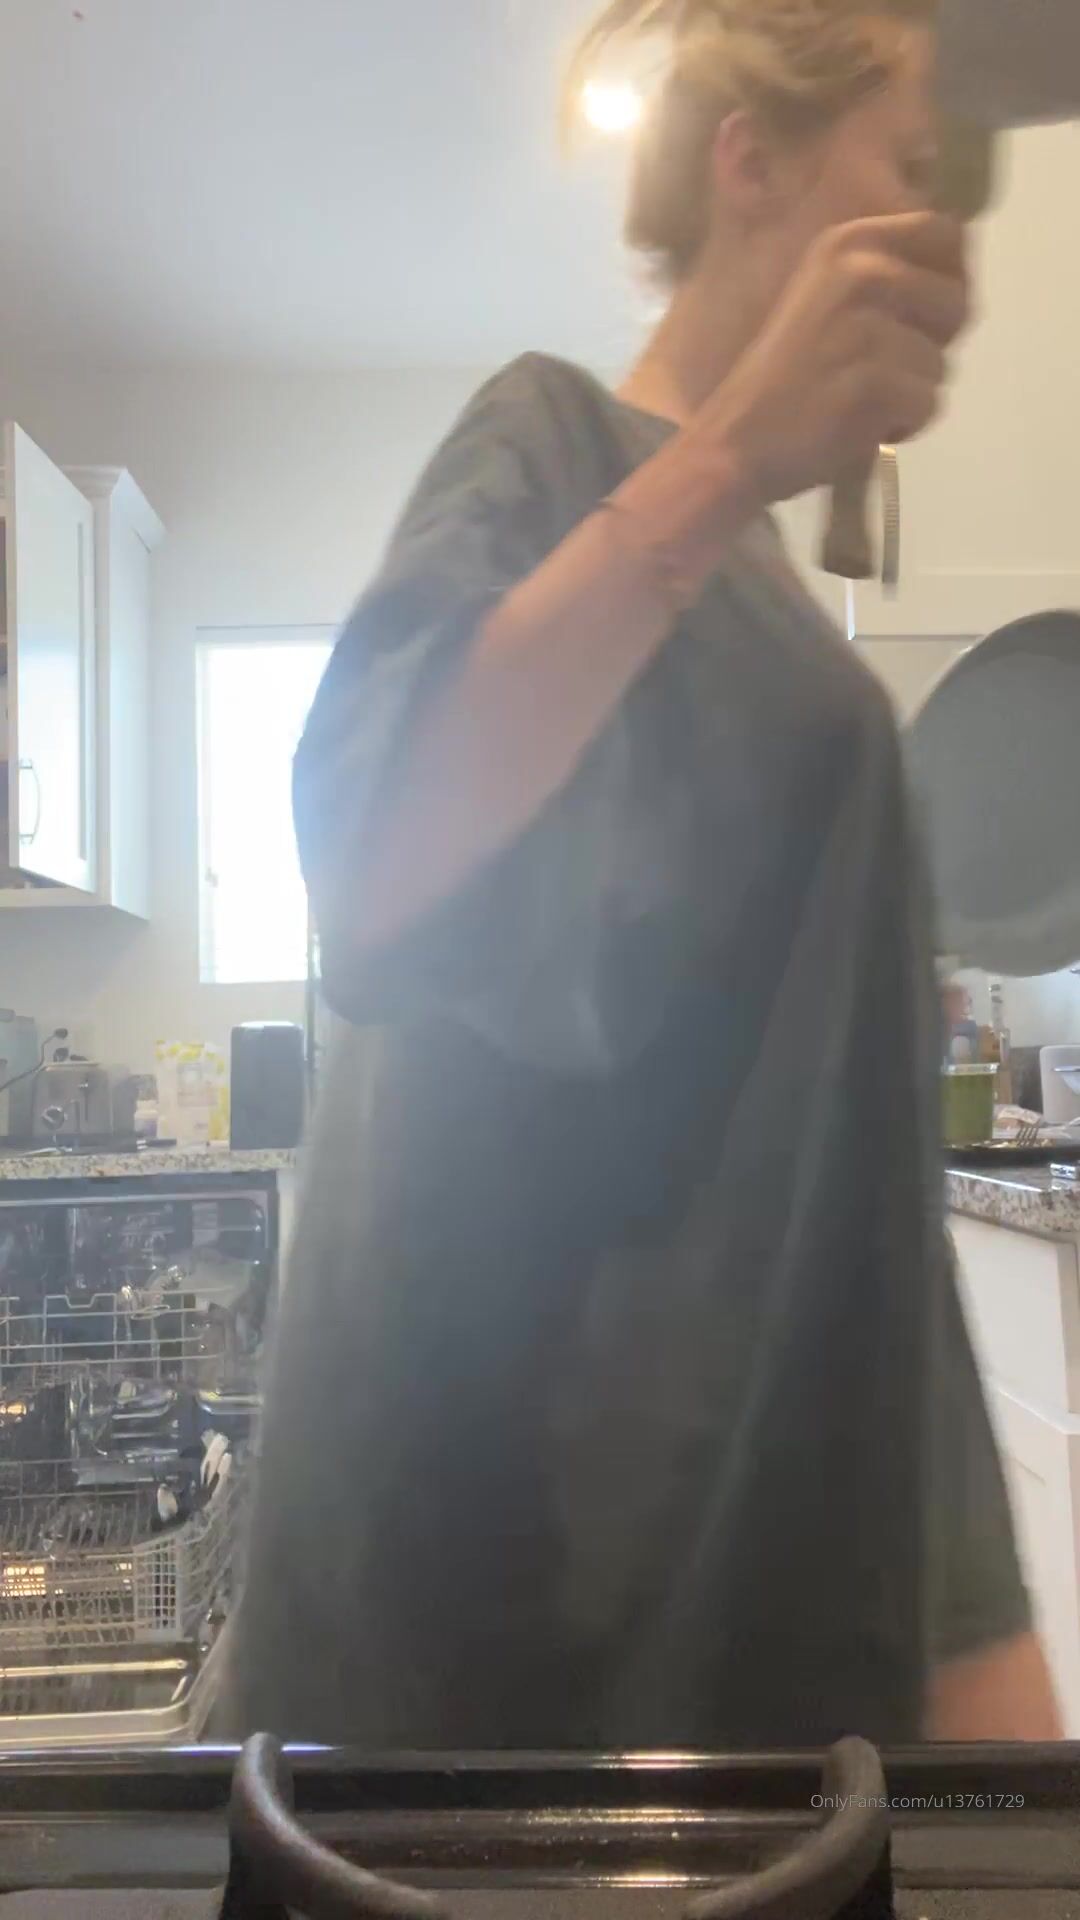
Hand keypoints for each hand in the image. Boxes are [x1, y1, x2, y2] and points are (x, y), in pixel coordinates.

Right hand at [702, 212, 970, 507]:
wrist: (737, 439)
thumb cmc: (789, 373)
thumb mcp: (830, 293)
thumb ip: (887, 274)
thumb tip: (959, 276)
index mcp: (850, 241)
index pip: (945, 233)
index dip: (951, 279)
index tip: (922, 317)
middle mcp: (862, 271)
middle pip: (957, 300)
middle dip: (934, 343)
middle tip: (884, 367)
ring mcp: (867, 327)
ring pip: (941, 363)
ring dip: (912, 392)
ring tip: (861, 399)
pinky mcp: (874, 382)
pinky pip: (928, 405)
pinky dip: (905, 426)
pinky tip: (862, 425)